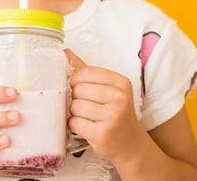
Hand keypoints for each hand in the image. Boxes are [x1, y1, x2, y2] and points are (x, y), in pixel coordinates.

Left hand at [65, 49, 145, 165]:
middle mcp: (119, 98)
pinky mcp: (102, 134)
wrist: (130, 144)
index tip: (79, 87)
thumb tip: (66, 52)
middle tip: (87, 106)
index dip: (76, 80)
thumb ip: (87, 70)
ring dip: (75, 113)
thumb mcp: (108, 88)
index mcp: (121, 83)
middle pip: (78, 90)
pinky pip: (74, 123)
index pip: (86, 72)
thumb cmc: (116, 113)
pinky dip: (74, 125)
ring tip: (88, 117)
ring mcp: (112, 117)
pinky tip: (86, 127)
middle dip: (76, 99)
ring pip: (75, 107)